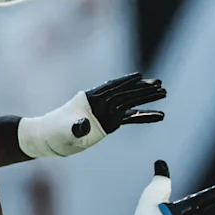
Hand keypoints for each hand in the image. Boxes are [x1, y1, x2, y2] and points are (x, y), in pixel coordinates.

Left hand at [17, 72, 167, 159]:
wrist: (51, 139)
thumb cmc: (55, 131)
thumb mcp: (64, 129)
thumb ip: (75, 126)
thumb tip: (83, 125)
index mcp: (90, 99)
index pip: (111, 88)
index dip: (126, 82)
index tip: (140, 76)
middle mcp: (101, 103)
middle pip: (125, 93)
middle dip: (142, 89)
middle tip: (160, 84)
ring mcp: (106, 112)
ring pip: (130, 103)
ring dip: (146, 98)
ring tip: (163, 92)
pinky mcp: (109, 123)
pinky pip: (131, 118)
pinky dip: (144, 116)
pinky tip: (158, 115)